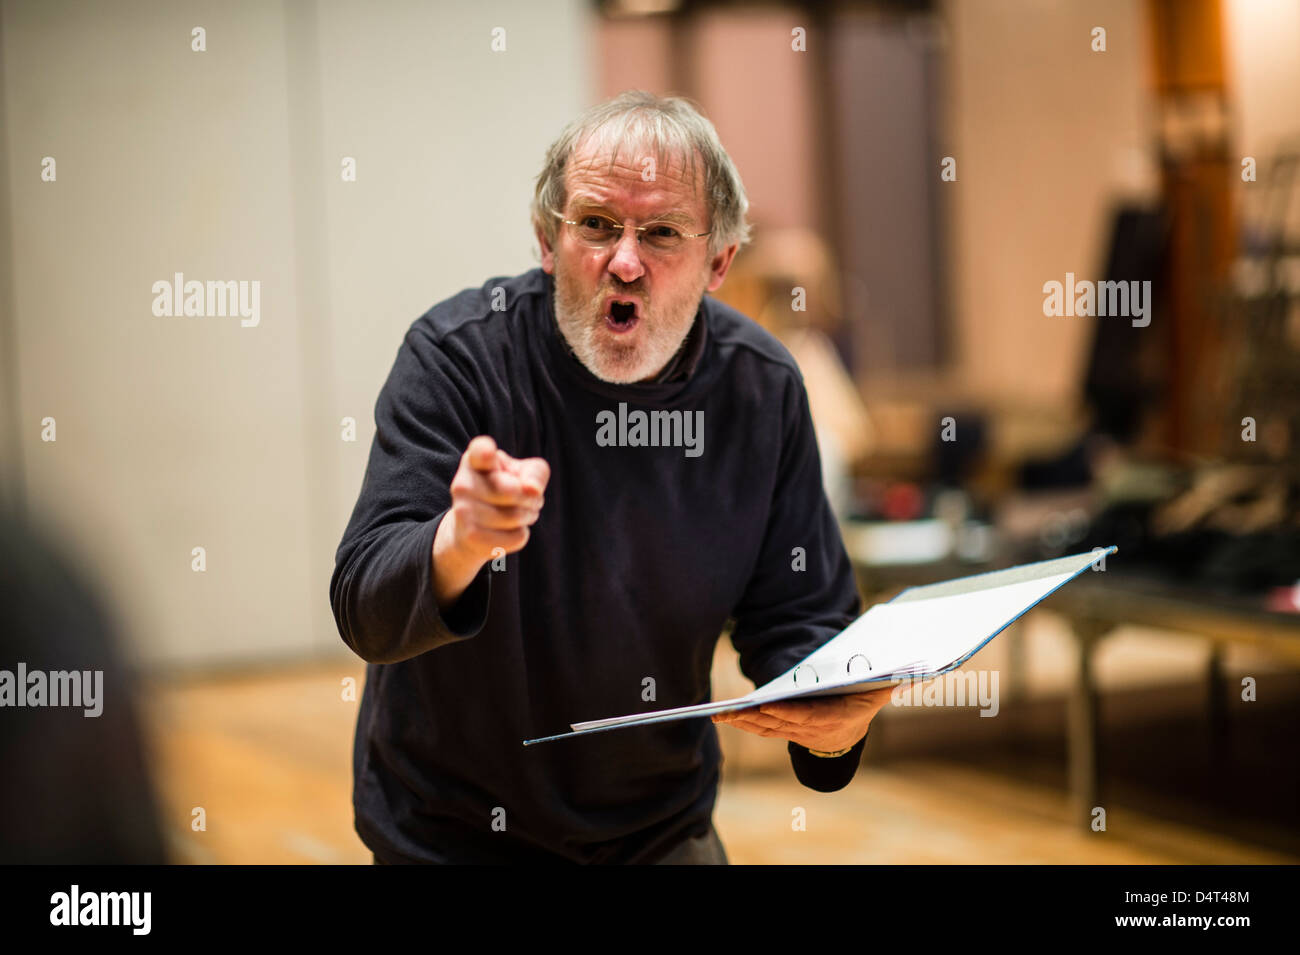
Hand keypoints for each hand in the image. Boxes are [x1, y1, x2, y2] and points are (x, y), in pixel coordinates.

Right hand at [432, 435, 549, 606]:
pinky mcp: (471, 536)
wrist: (471, 530)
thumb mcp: (524, 474)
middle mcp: (463, 483)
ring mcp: (463, 511)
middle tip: (525, 499)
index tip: (488, 453)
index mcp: (475, 460)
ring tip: (517, 514)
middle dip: (531, 498)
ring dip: (527, 517)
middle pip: (515, 491)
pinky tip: (507, 530)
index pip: (479, 452)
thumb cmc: (504, 492)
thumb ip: (535, 473)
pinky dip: (521, 534)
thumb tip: (533, 489)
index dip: (485, 452)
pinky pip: (517, 537)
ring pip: (516, 516)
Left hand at [711, 687, 893, 752]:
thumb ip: (891, 681)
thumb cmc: (864, 701)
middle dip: (754, 718)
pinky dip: (743, 723)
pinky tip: (724, 716)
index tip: (767, 706)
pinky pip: (761, 728)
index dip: (786, 713)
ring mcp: (795, 732)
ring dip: (742, 723)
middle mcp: (812, 729)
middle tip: (730, 712)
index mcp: (833, 718)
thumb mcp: (880, 691)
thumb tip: (914, 668)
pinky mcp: (783, 730)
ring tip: (718, 715)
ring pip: (766, 728)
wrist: (850, 732)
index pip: (806, 716)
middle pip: (779, 723)